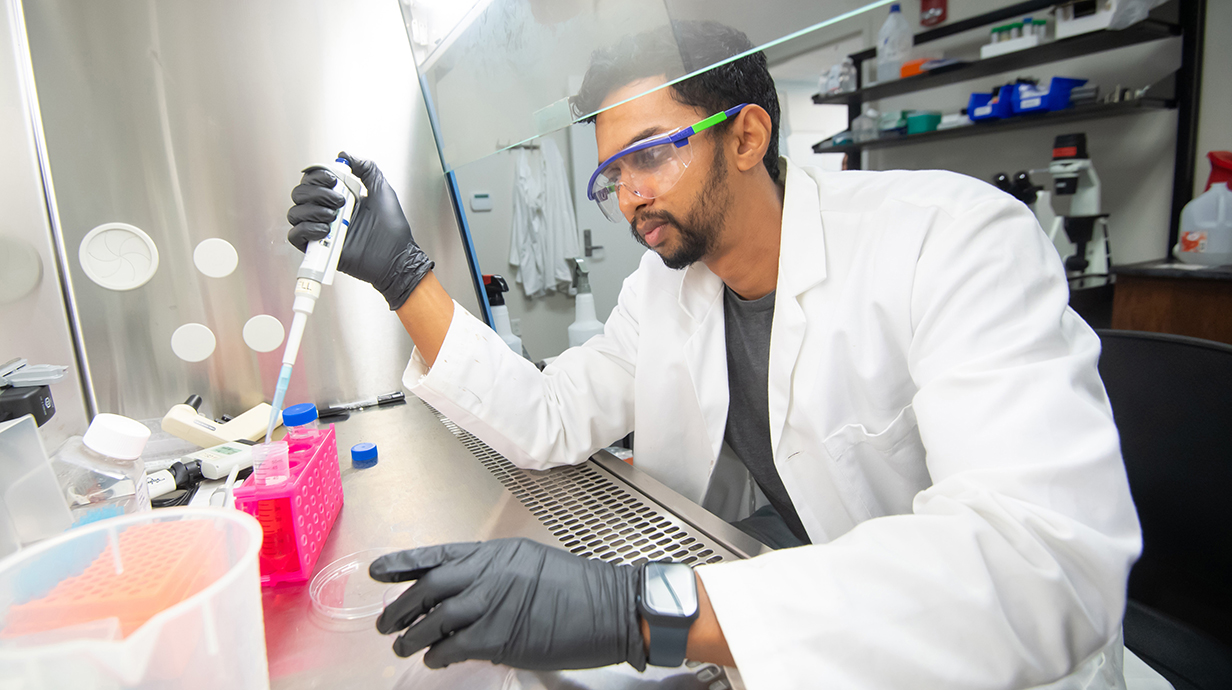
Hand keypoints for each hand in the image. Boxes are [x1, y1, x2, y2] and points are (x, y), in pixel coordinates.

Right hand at [286, 152, 432, 309]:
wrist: (396, 256)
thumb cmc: (392, 228)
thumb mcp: (382, 189)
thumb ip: (366, 168)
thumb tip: (344, 155)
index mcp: (338, 196)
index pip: (312, 180)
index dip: (317, 175)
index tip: (333, 179)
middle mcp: (326, 211)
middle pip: (300, 194)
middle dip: (316, 192)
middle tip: (340, 200)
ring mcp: (321, 230)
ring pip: (294, 213)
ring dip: (312, 210)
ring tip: (334, 216)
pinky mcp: (319, 248)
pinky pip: (296, 236)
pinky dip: (307, 229)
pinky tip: (326, 229)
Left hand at [370, 538, 646, 670]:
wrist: (611, 607)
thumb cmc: (579, 589)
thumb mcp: (532, 564)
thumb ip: (496, 575)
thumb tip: (467, 594)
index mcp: (496, 553)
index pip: (438, 555)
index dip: (403, 563)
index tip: (377, 571)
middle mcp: (488, 575)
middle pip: (428, 588)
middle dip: (400, 607)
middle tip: (384, 622)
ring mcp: (491, 605)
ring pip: (434, 621)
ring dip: (412, 636)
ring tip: (402, 646)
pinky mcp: (498, 637)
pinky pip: (453, 647)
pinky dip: (438, 655)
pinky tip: (435, 659)